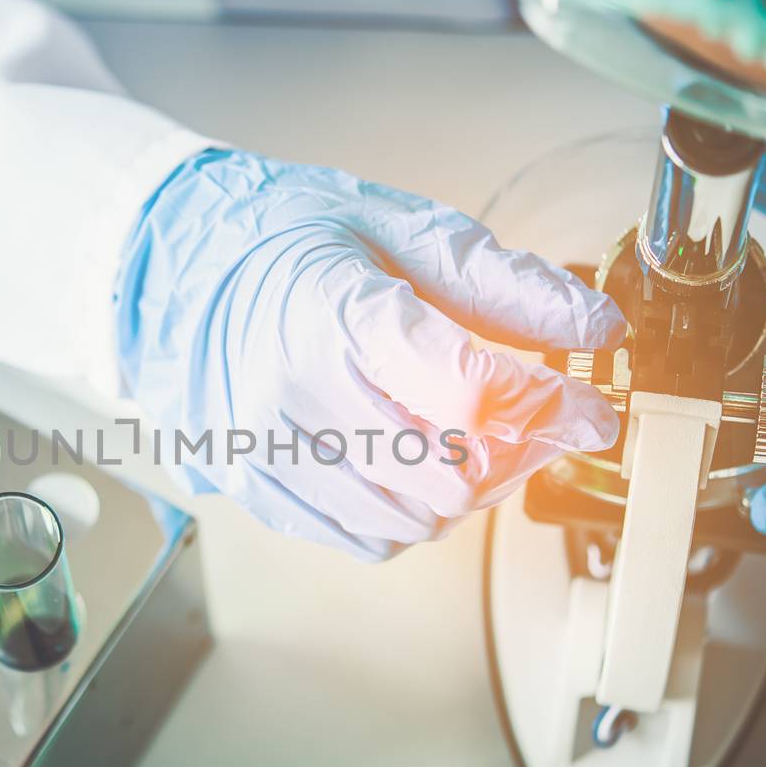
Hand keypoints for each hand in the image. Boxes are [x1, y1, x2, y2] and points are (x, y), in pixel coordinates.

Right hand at [117, 149, 625, 558]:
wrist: (171, 262)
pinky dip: (411, 517)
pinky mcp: (254, 488)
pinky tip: (411, 463)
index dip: (553, 410)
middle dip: (516, 454)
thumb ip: (502, 283)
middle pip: (451, 472)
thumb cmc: (281, 235)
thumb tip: (595, 326)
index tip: (590, 408)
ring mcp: (267, 450)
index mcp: (335, 310)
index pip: (471, 392)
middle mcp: (293, 389)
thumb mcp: (398, 225)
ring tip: (470, 437)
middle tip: (532, 420)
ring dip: (468, 491)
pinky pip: (364, 540)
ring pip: (413, 520)